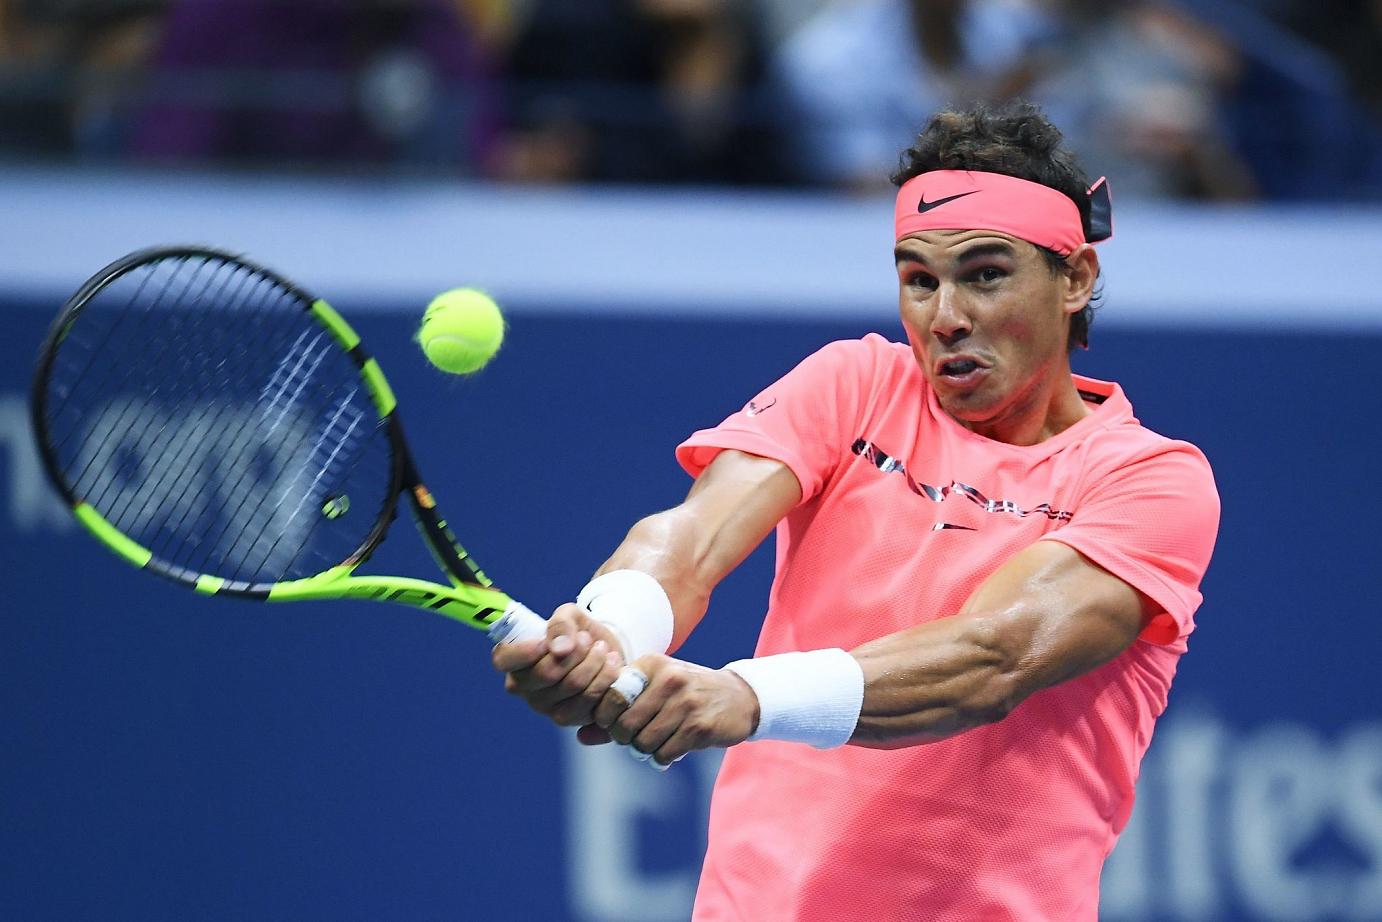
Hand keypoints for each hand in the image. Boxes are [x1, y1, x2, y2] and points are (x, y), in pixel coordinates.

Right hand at [492, 602, 627, 726]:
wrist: (605, 652)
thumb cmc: (578, 633)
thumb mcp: (570, 616)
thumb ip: (561, 625)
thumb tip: (559, 648)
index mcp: (515, 659)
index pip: (503, 659)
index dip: (524, 651)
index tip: (547, 641)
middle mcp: (523, 686)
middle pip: (546, 673)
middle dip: (575, 652)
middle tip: (587, 639)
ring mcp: (544, 706)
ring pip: (572, 686)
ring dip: (594, 662)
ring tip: (602, 649)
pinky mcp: (568, 718)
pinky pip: (589, 702)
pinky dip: (605, 678)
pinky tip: (611, 665)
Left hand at [582, 655, 759, 766]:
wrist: (738, 697)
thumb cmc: (686, 695)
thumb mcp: (653, 692)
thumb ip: (616, 712)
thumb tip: (581, 737)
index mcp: (651, 664)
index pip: (611, 697)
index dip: (607, 719)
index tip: (616, 725)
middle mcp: (668, 679)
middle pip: (624, 724)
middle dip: (626, 739)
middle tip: (637, 738)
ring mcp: (686, 702)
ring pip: (643, 742)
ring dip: (645, 750)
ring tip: (657, 742)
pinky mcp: (700, 726)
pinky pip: (665, 753)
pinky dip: (663, 757)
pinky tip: (673, 748)